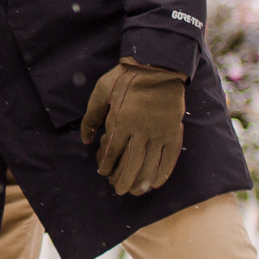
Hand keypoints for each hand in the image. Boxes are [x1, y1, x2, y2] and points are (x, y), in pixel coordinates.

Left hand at [80, 58, 187, 195]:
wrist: (158, 66)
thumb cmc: (126, 77)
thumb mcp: (101, 91)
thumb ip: (92, 116)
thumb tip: (86, 140)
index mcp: (121, 121)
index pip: (112, 151)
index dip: (106, 165)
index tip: (103, 172)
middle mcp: (140, 130)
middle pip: (131, 163)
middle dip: (123, 180)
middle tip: (118, 191)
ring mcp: (159, 132)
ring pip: (150, 164)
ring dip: (142, 181)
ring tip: (135, 192)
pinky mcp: (173, 131)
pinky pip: (170, 157)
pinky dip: (163, 173)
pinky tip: (156, 183)